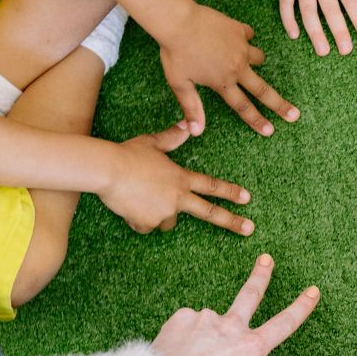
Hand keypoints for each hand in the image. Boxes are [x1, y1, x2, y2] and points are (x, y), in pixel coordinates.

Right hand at [100, 123, 253, 234]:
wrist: (107, 170)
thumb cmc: (128, 154)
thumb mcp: (152, 142)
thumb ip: (172, 138)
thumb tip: (187, 125)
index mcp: (181, 178)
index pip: (211, 185)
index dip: (230, 191)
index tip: (247, 198)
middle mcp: (177, 197)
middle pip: (209, 212)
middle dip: (232, 221)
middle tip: (249, 229)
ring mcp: (163, 212)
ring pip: (168, 221)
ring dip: (160, 214)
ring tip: (141, 197)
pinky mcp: (147, 223)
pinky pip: (146, 226)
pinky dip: (139, 219)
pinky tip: (128, 205)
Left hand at [150, 254, 319, 355]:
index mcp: (250, 347)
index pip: (284, 324)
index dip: (301, 307)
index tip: (312, 291)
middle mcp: (231, 326)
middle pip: (251, 294)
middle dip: (261, 275)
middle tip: (266, 259)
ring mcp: (206, 318)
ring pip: (211, 325)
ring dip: (207, 337)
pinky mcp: (182, 317)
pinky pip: (189, 326)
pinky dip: (187, 337)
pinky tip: (179, 353)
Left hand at [156, 1, 297, 134]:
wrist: (179, 21)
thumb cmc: (176, 53)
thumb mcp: (180, 84)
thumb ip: (191, 107)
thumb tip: (196, 132)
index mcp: (222, 82)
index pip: (243, 107)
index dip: (257, 121)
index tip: (271, 131)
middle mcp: (237, 67)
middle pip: (263, 90)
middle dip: (280, 105)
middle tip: (295, 115)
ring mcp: (241, 47)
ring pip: (259, 58)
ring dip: (256, 62)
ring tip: (248, 61)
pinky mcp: (239, 30)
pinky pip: (249, 35)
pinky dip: (244, 38)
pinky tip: (236, 37)